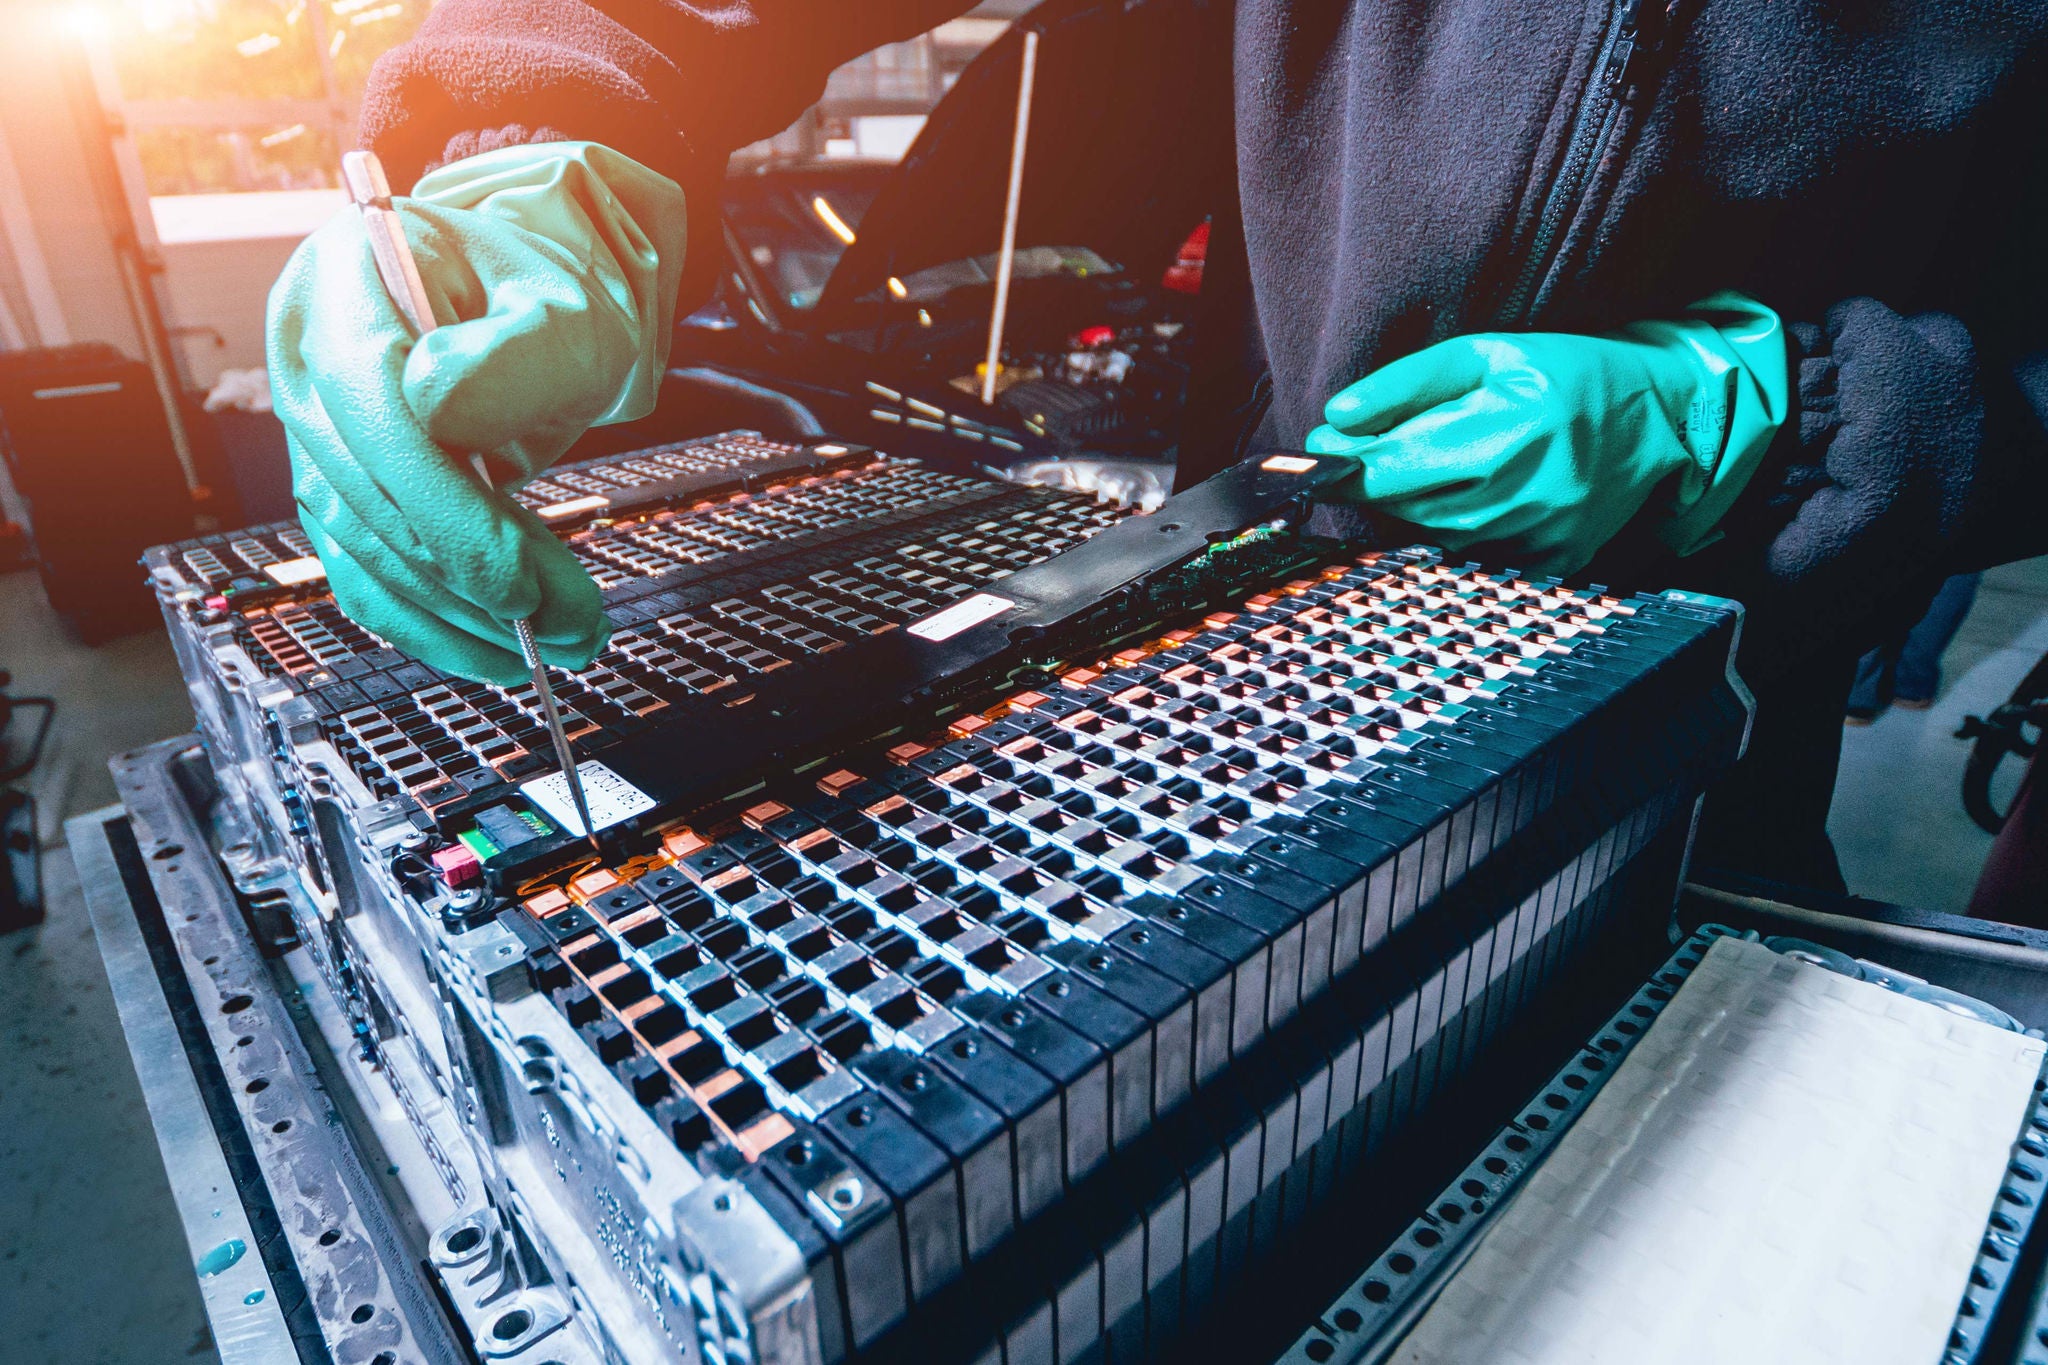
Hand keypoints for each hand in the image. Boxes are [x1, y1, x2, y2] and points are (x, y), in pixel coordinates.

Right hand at [267, 141, 686, 685]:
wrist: (537, 311)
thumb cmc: (555, 295)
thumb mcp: (570, 306)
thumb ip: (520, 349)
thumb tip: (438, 404)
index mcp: (345, 279)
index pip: (366, 399)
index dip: (436, 500)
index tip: (517, 576)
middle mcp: (305, 354)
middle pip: (363, 487)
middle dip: (470, 575)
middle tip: (570, 627)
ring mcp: (312, 427)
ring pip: (363, 546)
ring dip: (461, 613)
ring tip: (560, 639)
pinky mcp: (338, 488)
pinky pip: (363, 573)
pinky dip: (431, 623)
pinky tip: (499, 648)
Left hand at [1305, 292, 1788, 573]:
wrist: (1659, 416)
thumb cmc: (1568, 374)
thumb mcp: (1488, 354)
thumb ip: (1407, 384)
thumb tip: (1336, 419)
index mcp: (1511, 429)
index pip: (1396, 465)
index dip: (1348, 461)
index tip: (1325, 447)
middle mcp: (1528, 491)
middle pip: (1408, 507)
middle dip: (1374, 483)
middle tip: (1363, 455)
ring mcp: (1544, 535)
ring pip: (1436, 537)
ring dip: (1412, 508)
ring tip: (1428, 467)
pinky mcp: (1555, 562)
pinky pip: (1475, 557)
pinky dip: (1455, 531)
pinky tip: (1466, 498)